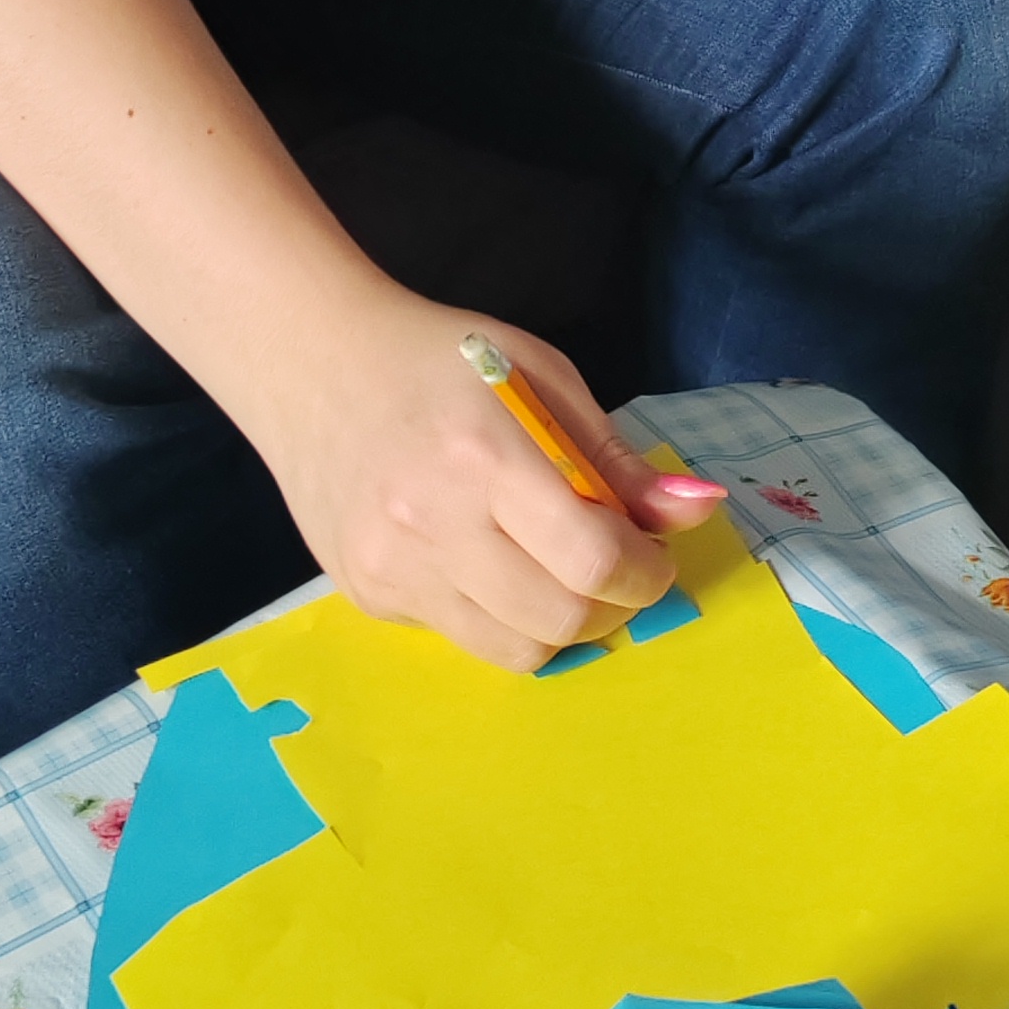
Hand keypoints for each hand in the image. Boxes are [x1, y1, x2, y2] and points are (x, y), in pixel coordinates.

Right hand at [273, 297, 725, 671]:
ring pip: (511, 651)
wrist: (312, 361)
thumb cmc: (439, 358)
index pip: (590, 559)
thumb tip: (697, 510)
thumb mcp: (542, 377)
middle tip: (615, 573)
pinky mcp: (365, 595)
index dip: (643, 573)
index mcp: (486, 457)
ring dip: (558, 626)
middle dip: (611, 608)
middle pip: (557, 620)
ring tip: (559, 577)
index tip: (651, 557)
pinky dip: (496, 615)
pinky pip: (457, 636)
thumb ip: (616, 458)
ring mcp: (392, 568)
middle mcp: (434, 524)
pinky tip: (485, 562)